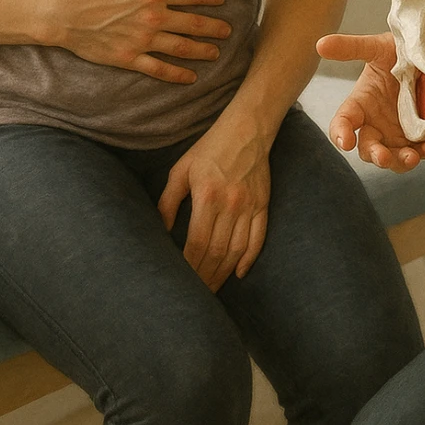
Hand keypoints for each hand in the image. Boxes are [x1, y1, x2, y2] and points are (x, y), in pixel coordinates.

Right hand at [55, 0, 228, 82]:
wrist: (63, 13)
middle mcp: (153, 17)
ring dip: (203, 50)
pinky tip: (191, 77)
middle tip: (228, 30)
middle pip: (194, 23)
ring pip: (182, 47)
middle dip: (215, 27)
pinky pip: (159, 68)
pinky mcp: (130, 57)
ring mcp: (143, 40)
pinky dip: (177, 74)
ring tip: (216, 52)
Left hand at [157, 124, 269, 291]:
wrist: (248, 129)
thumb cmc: (209, 148)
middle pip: (217, 252)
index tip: (181, 281)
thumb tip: (161, 230)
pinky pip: (258, 238)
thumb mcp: (181, 170)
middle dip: (205, 277)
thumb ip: (168, 201)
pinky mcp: (263, 204)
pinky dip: (249, 258)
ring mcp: (249, 206)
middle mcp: (230, 204)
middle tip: (196, 295)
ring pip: (237, 250)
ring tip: (213, 290)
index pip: (197, 243)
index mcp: (207, 196)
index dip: (189, 266)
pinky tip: (239, 273)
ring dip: (224, 274)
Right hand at [318, 32, 424, 171]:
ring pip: (395, 157)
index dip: (340, 133)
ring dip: (401, 161)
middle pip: (368, 148)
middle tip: (382, 156)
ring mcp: (399, 133)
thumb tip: (320, 44)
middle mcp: (377, 124)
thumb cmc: (397, 50)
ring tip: (412, 157)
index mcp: (361, 104)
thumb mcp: (376, 47)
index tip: (344, 142)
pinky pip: (422, 151)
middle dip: (375, 155)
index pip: (343, 123)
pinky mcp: (422, 137)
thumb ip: (350, 47)